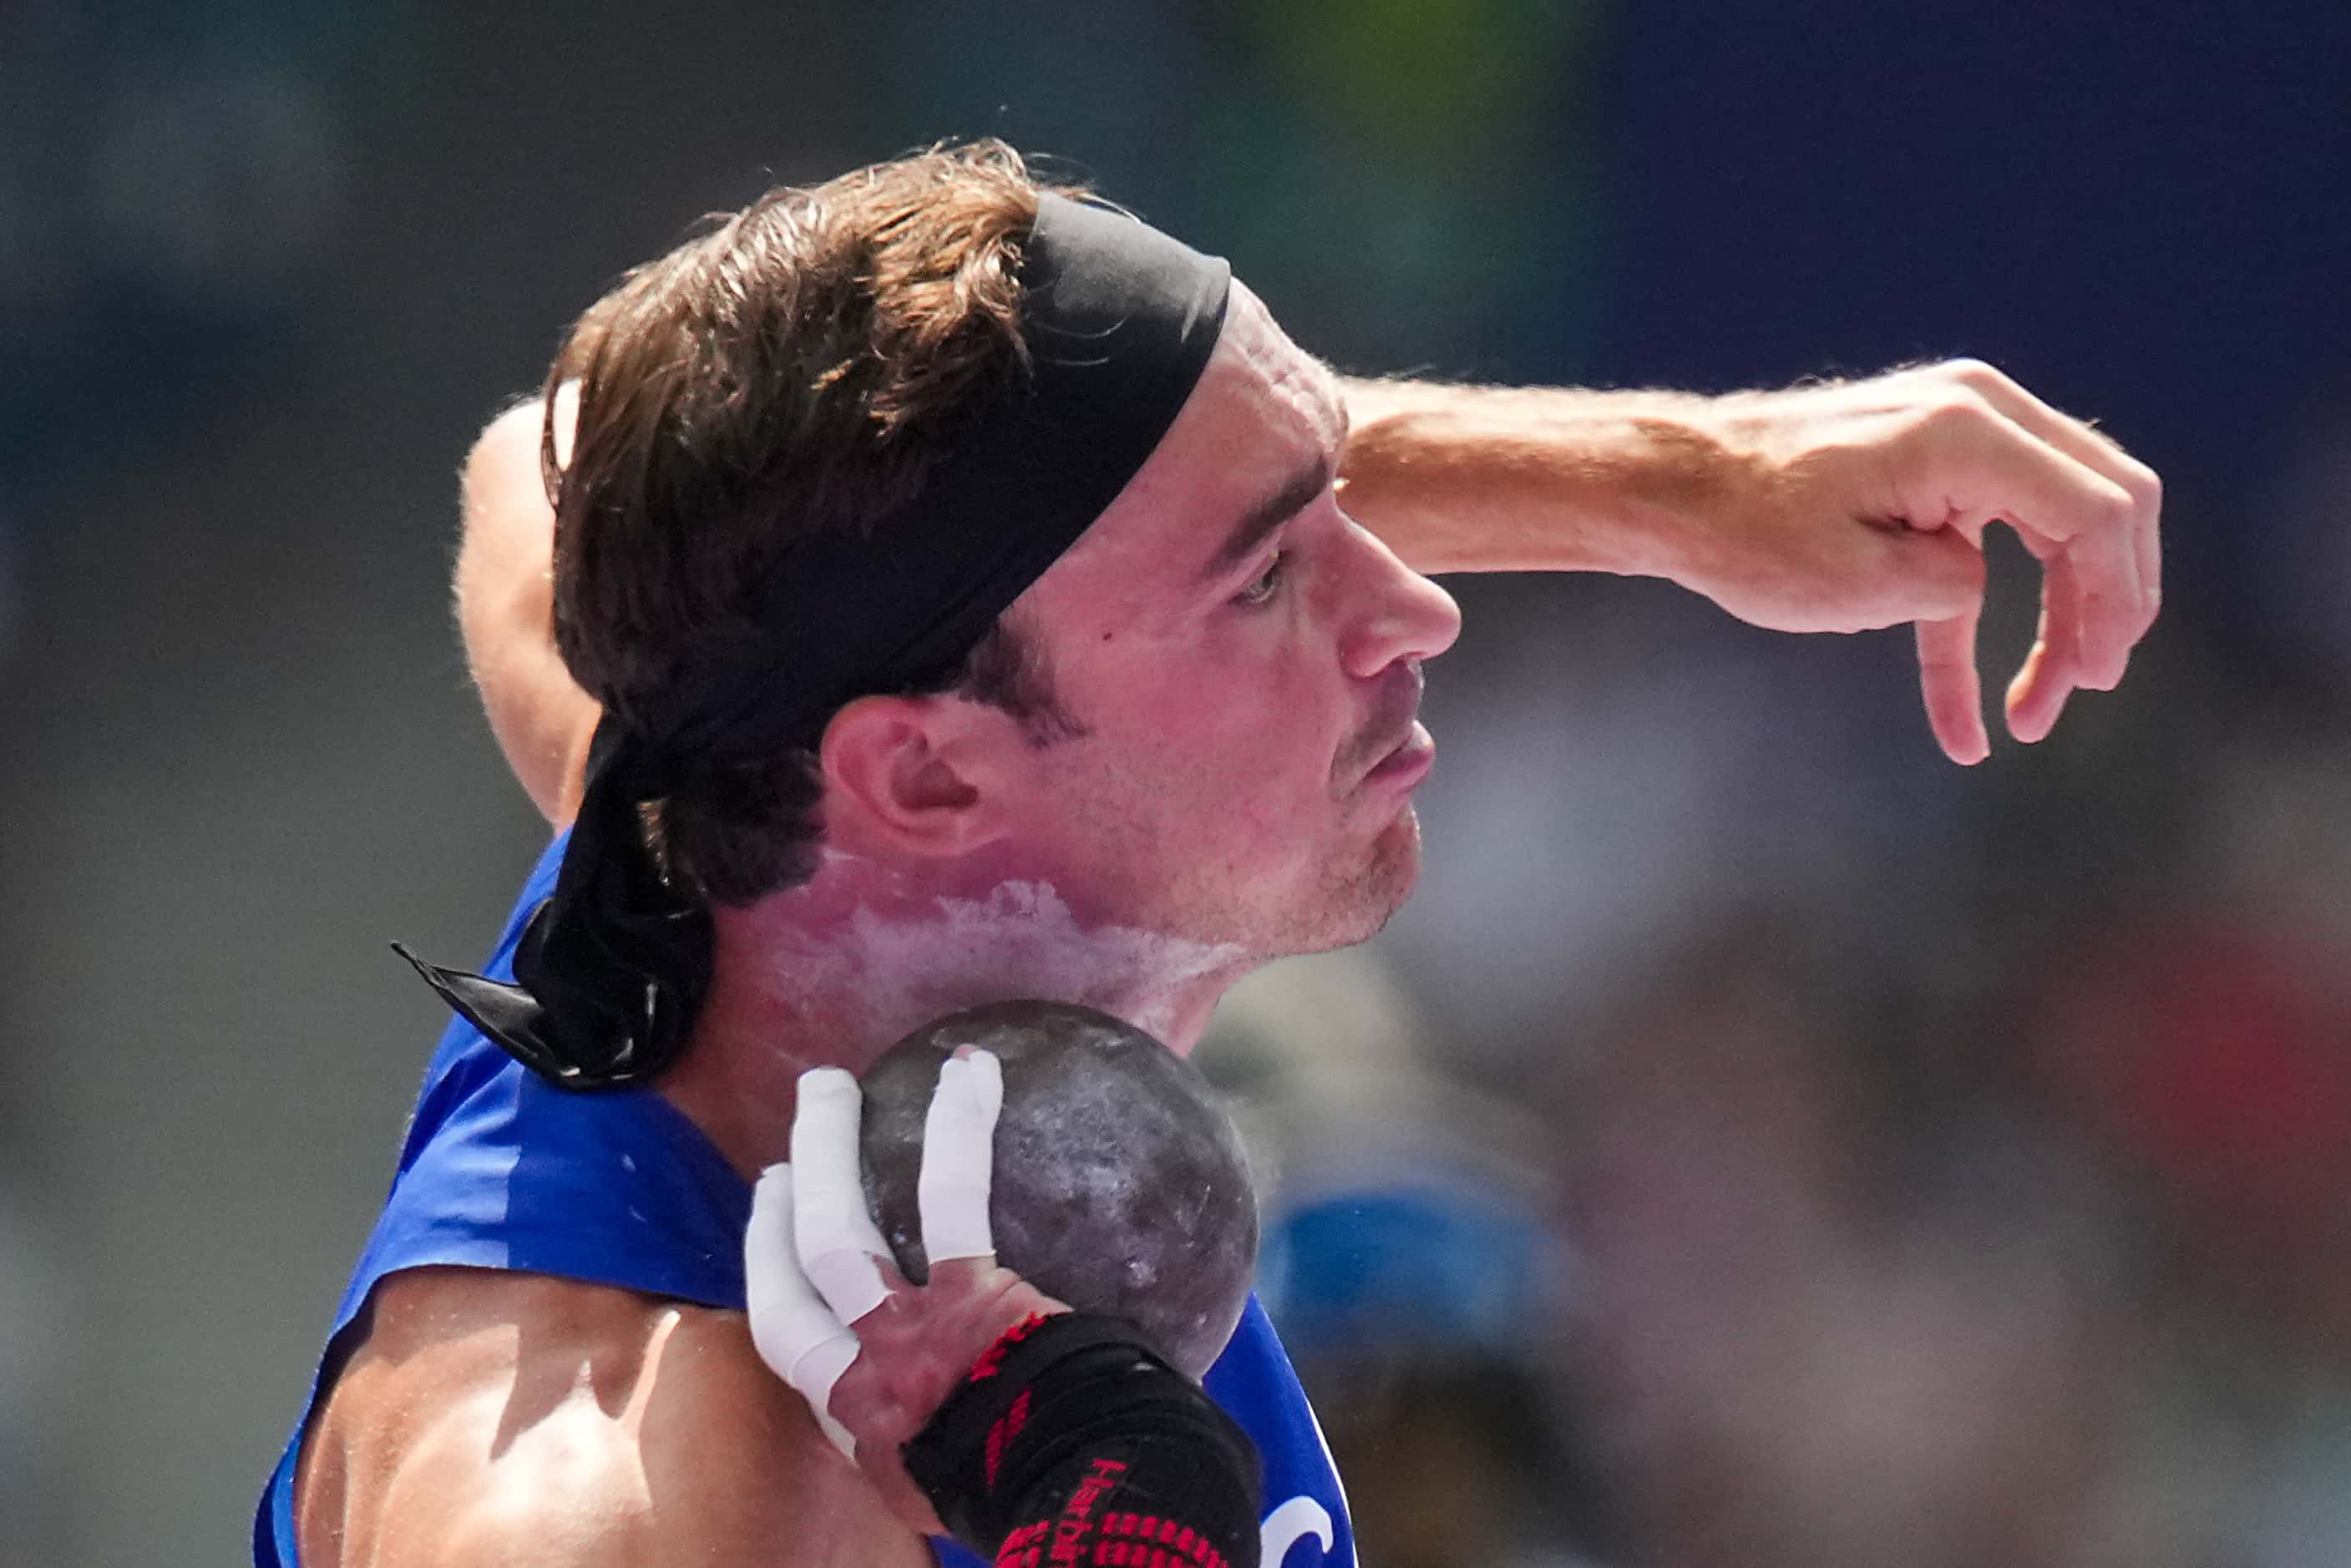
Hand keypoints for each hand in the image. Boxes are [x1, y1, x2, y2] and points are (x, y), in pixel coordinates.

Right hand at [744, 1051, 1066, 1535]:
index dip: (772, 1276)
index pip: (793, 1344)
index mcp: (859, 1418)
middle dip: (777, 1208)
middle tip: (782, 1154)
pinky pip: (950, 1193)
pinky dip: (957, 1126)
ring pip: (836, 1228)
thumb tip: (990, 1406)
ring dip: (824, 1147)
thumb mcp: (956, 1485)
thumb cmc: (1033, 1494)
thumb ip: (946, 1432)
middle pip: (796, 1272)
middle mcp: (865, 1373)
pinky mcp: (969, 1293)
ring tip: (823, 1084)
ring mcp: (907, 1331)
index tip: (772, 1229)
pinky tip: (969, 1073)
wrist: (1072, 1497)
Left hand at [1691, 359, 2160, 763]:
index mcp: (1969, 432)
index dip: (2115, 601)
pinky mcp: (1927, 468)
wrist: (1668, 488)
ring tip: (2033, 714)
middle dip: (2102, 607)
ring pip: (2052, 529)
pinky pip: (1980, 549)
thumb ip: (1953, 587)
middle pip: (2098, 509)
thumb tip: (1979, 588)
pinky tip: (1965, 728)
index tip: (2096, 680)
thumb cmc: (1745, 530)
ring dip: (2051, 623)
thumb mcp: (1857, 583)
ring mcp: (1956, 431)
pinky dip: (1973, 629)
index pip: (2096, 513)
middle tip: (2080, 689)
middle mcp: (1978, 411)